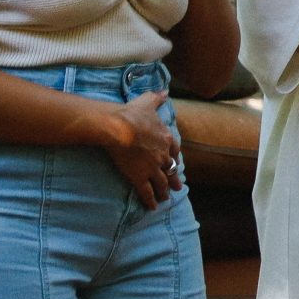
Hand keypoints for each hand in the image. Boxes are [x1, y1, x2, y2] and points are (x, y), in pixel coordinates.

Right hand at [98, 90, 181, 209]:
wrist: (120, 127)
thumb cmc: (132, 113)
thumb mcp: (148, 101)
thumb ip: (157, 98)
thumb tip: (165, 91)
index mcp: (166, 138)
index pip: (174, 151)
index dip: (174, 158)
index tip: (176, 164)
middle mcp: (162, 155)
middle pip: (170, 169)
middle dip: (174, 179)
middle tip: (179, 187)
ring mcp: (152, 167)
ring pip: (161, 182)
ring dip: (165, 191)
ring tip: (166, 198)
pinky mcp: (139, 177)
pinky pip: (146, 191)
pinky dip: (150, 199)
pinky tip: (153, 207)